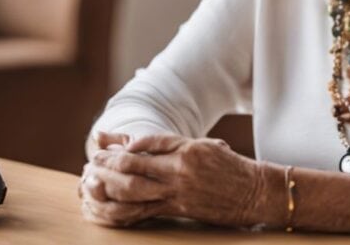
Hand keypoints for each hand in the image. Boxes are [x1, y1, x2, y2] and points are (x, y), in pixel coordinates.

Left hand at [82, 134, 267, 227]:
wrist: (256, 192)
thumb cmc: (232, 168)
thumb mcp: (207, 146)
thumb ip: (175, 145)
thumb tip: (141, 143)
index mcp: (188, 147)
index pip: (148, 140)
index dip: (124, 143)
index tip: (107, 144)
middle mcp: (181, 167)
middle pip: (134, 163)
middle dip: (109, 162)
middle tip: (93, 160)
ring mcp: (179, 190)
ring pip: (134, 188)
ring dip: (110, 184)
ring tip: (93, 181)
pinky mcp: (180, 209)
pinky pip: (144, 209)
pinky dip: (124, 206)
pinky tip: (110, 204)